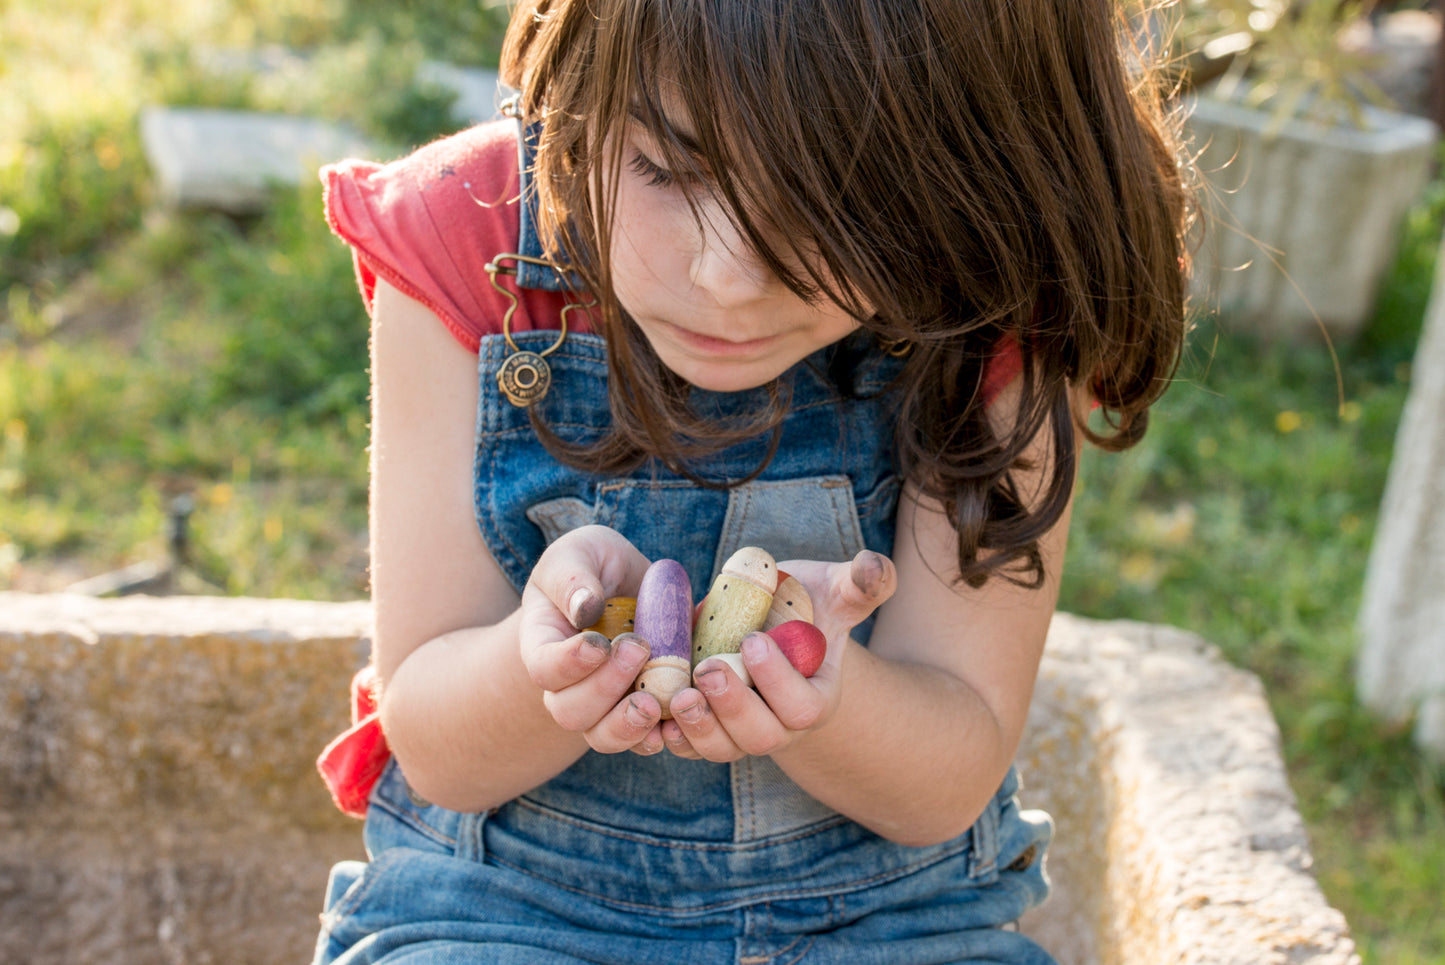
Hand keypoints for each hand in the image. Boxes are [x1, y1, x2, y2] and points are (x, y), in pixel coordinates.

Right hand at [518, 525, 665, 754]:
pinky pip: (640, 741)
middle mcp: (567, 683)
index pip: (543, 668)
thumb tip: (584, 608)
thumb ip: (573, 577)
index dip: (568, 664)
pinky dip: (657, 737)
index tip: (599, 643)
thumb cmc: (593, 565)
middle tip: (639, 648)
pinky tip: (675, 722)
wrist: (624, 584)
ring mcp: (602, 703)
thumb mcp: (579, 552)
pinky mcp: (638, 710)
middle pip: (569, 711)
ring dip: (627, 726)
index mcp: (544, 643)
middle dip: (605, 688)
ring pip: (601, 736)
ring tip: (654, 703)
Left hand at [661, 549, 896, 761]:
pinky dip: (671, 737)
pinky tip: (654, 712)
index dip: (778, 681)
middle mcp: (782, 725)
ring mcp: (742, 732)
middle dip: (733, 707)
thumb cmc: (808, 606)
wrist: (771, 625)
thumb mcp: (836, 590)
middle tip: (707, 670)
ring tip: (679, 695)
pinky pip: (689, 747)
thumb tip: (873, 567)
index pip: (803, 707)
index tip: (753, 641)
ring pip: (723, 748)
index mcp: (817, 696)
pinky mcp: (708, 729)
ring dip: (699, 727)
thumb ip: (862, 582)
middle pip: (762, 737)